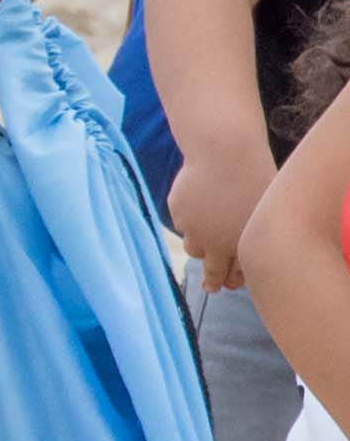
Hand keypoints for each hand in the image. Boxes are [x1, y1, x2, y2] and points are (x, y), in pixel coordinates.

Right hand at [174, 151, 272, 292]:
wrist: (225, 153)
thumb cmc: (253, 177)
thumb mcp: (262, 209)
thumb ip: (254, 235)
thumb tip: (247, 257)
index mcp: (241, 242)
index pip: (234, 273)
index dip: (231, 281)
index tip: (228, 285)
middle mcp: (215, 240)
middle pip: (211, 271)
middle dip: (212, 282)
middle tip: (211, 288)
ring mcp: (194, 227)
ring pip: (194, 248)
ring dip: (201, 247)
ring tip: (207, 236)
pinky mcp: (178, 213)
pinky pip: (184, 223)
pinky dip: (191, 219)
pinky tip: (201, 202)